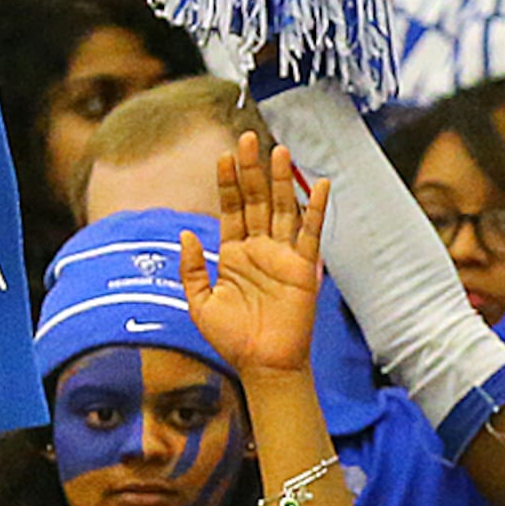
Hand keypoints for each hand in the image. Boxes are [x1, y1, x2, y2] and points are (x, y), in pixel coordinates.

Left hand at [180, 137, 331, 376]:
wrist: (262, 366)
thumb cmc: (232, 339)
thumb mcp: (199, 303)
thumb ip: (191, 268)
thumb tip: (186, 233)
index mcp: (234, 254)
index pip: (231, 208)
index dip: (228, 183)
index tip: (223, 155)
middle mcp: (259, 249)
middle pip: (257, 200)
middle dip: (252, 170)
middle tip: (248, 138)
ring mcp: (283, 256)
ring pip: (283, 209)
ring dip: (281, 180)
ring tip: (278, 151)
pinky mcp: (304, 268)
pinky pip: (311, 233)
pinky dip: (315, 208)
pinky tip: (318, 184)